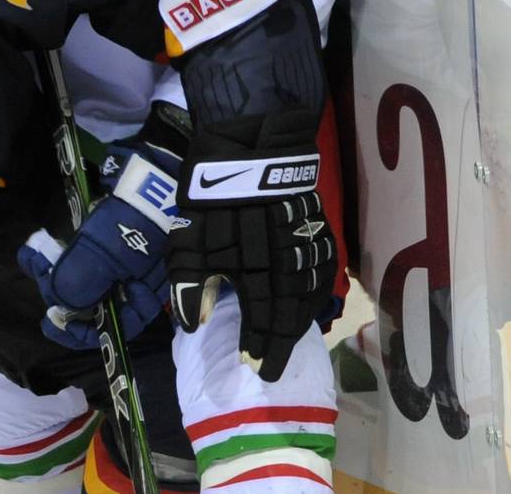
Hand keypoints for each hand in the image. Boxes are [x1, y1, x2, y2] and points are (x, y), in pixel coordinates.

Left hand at [18, 142, 178, 348]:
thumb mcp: (110, 251)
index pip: (113, 327)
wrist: (162, 160)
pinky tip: (44, 241)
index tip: (50, 321)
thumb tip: (59, 304)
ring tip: (34, 253)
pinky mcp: (113, 230)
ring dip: (56, 269)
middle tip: (38, 271)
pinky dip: (63, 249)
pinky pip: (84, 249)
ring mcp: (125, 254)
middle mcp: (137, 280)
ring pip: (85, 275)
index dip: (80, 330)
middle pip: (94, 301)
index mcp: (146, 295)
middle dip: (61, 291)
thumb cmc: (141, 214)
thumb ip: (83, 280)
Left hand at [168, 110, 335, 381]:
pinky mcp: (318, 229)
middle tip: (274, 365)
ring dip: (300, 322)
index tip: (254, 365)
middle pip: (291, 316)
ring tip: (289, 340)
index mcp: (258, 275)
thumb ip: (189, 286)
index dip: (260, 346)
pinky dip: (315, 295)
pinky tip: (309, 304)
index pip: (264, 323)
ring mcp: (308, 249)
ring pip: (310, 297)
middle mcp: (290, 268)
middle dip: (281, 344)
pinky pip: (322, 273)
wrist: (251, 146)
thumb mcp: (188, 242)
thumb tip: (192, 324)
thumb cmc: (213, 196)